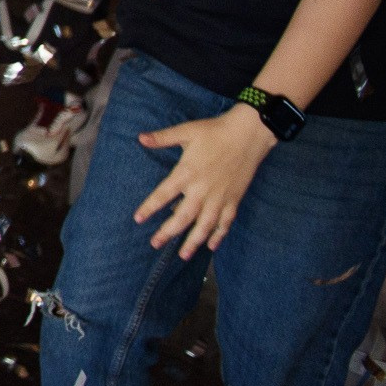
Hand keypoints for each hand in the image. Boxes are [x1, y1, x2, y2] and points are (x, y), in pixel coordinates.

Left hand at [134, 106, 274, 257]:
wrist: (248, 134)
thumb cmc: (214, 131)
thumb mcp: (186, 131)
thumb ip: (162, 138)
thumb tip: (140, 138)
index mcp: (187, 173)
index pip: (164, 195)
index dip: (150, 208)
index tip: (138, 219)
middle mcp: (202, 189)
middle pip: (183, 217)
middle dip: (168, 232)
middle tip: (154, 244)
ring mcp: (220, 197)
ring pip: (205, 225)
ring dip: (193, 241)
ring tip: (182, 255)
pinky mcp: (234, 200)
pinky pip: (225, 222)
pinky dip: (219, 235)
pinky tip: (211, 246)